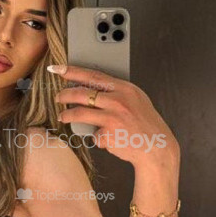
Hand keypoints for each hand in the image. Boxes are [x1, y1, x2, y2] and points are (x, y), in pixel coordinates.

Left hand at [49, 63, 177, 165]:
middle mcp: (118, 100)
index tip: (59, 69)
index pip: (93, 75)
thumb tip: (92, 89)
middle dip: (65, 94)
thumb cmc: (145, 124)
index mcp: (125, 88)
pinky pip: (94, 134)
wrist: (157, 147)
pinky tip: (106, 139)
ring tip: (63, 116)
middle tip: (58, 97)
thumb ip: (117, 93)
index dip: (73, 71)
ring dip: (67, 114)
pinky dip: (97, 137)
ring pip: (80, 113)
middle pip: (82, 93)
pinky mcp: (108, 134)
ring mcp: (113, 117)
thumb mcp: (136, 100)